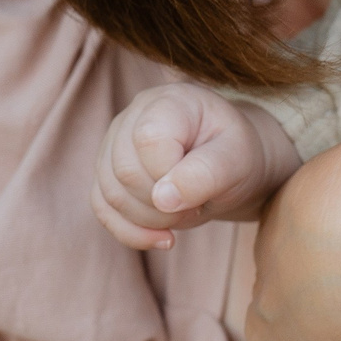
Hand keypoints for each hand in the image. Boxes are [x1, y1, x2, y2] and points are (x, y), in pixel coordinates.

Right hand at [87, 82, 292, 250]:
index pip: (148, 140)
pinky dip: (131, 232)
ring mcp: (114, 144)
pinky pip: (102, 208)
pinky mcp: (108, 173)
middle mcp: (132, 116)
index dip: (171, 175)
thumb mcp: (238, 159)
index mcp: (169, 101)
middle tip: (198, 205)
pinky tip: (164, 238)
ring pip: (110, 193)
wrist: (230, 163)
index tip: (205, 187)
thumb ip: (206, 173)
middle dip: (163, 204)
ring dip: (150, 220)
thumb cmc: (236, 153)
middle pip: (124, 170)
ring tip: (186, 214)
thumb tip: (162, 199)